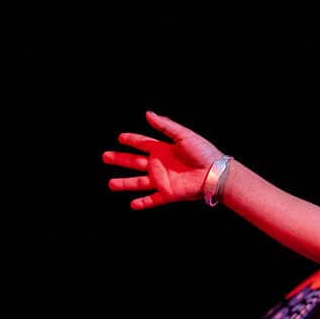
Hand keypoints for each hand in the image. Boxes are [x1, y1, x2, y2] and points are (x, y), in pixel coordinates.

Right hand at [103, 111, 224, 209]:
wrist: (215, 173)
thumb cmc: (203, 152)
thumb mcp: (183, 135)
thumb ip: (165, 125)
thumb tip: (148, 113)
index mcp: (163, 149)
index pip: (142, 143)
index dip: (131, 140)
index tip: (120, 137)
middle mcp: (160, 164)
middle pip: (134, 162)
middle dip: (119, 159)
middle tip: (105, 156)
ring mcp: (163, 180)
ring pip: (138, 182)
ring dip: (124, 183)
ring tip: (110, 184)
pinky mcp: (168, 194)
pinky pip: (152, 199)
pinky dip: (143, 203)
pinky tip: (132, 204)